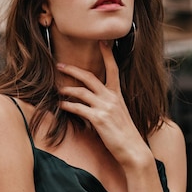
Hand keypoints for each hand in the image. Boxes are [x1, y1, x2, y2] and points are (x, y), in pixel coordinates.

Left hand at [57, 41, 149, 166]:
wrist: (134, 150)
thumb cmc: (125, 135)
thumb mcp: (118, 115)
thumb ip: (107, 105)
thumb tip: (92, 102)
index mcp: (117, 95)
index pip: (113, 69)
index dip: (107, 54)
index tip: (102, 41)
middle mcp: (112, 98)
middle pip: (90, 77)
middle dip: (73, 70)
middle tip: (60, 65)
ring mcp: (105, 108)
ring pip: (82, 91)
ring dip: (67, 89)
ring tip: (57, 89)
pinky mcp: (99, 119)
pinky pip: (78, 108)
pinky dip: (67, 105)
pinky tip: (60, 105)